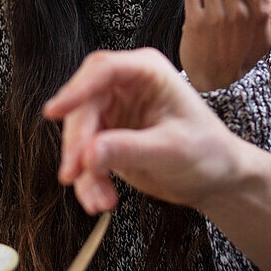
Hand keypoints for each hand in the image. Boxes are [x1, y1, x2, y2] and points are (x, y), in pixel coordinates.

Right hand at [43, 47, 247, 213]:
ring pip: (79, 134)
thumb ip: (129, 149)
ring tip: (101, 200)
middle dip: (76, 141)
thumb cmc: (207, 152)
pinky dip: (89, 181)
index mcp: (147, 72)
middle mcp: (126, 86)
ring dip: (83, 170)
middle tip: (74, 173)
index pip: (103, 70)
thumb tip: (88, 153)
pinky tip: (102, 200)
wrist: (216, 178)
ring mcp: (114, 112)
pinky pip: (84, 157)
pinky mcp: (107, 138)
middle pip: (83, 104)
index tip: (55, 112)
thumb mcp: (171, 150)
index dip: (76, 90)